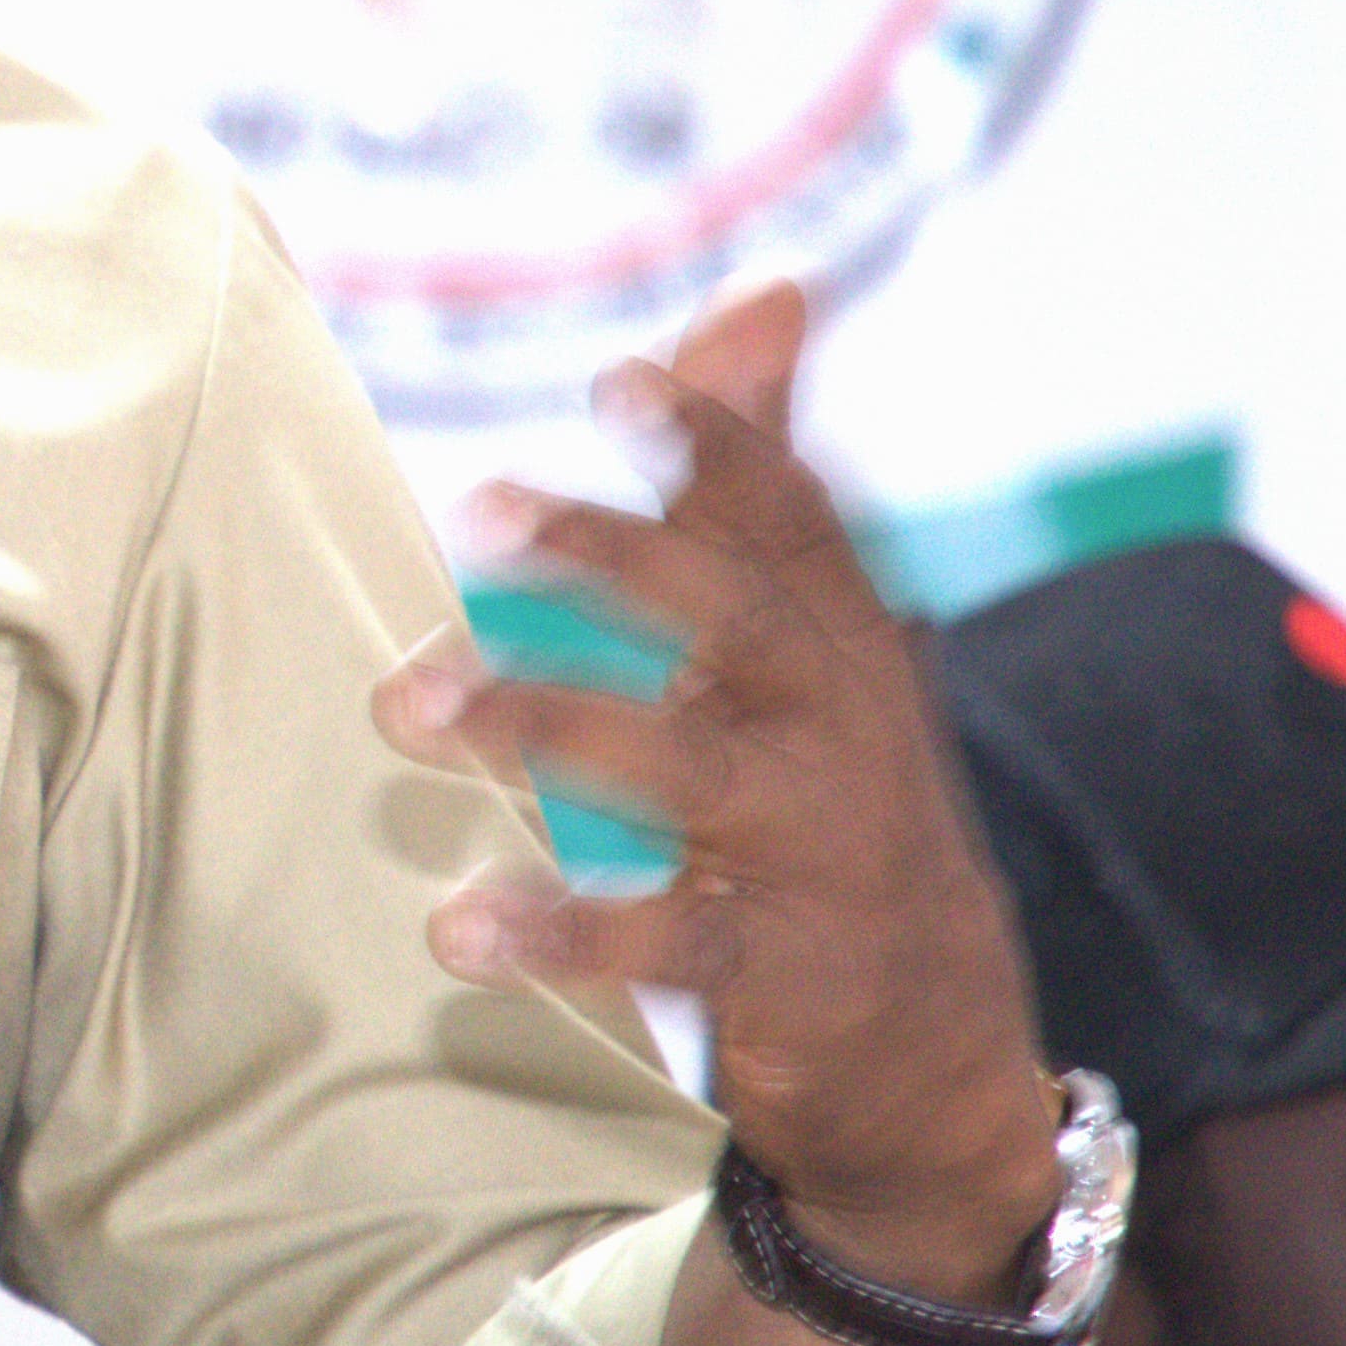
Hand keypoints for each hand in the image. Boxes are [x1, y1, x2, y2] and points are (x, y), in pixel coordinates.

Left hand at [371, 282, 1059, 1304]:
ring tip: (407, 706)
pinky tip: (459, 919)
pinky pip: (666, 941)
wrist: (937, 1054)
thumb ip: (764, 475)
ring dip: (539, 725)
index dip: (718, 438)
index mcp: (843, 645)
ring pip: (682, 770)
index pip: (789, 517)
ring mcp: (819, 852)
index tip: (622, 375)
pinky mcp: (786, 973)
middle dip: (613, 553)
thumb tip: (770, 291)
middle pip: (735, 617)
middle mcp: (843, 734)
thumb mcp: (815, 643)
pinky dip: (562, 929)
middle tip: (475, 505)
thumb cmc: (839, 806)